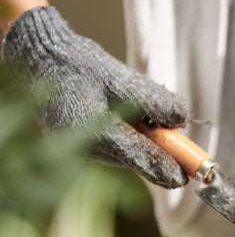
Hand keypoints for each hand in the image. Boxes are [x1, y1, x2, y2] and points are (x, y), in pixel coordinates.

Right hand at [1, 6, 187, 187]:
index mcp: (93, 135)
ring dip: (148, 148)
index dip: (167, 167)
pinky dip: (132, 142)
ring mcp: (81, 152)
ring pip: (127, 157)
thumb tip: (182, 119)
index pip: (139, 158)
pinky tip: (137, 125)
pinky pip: (116, 150)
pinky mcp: (81, 148)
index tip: (189, 177)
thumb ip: (153, 100)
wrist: (41, 59)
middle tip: (190, 166)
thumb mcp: (120, 77)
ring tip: (162, 131)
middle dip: (162, 160)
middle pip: (135, 162)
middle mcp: (85, 151)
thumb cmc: (77, 65)